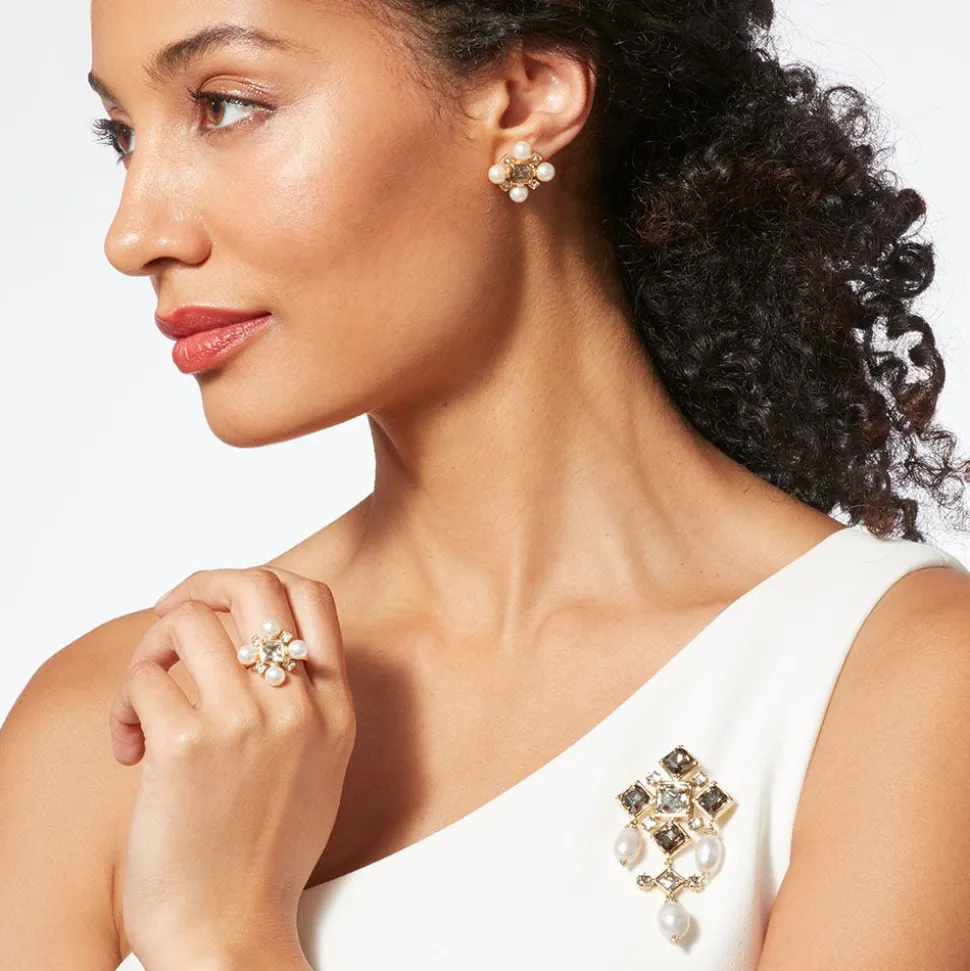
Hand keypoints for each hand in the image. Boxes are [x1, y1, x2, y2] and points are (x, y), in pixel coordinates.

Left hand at [109, 566, 355, 969]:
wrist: (230, 933)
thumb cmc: (264, 856)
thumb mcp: (318, 768)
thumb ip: (306, 702)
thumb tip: (255, 641)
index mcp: (335, 709)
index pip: (313, 596)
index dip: (259, 583)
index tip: (221, 606)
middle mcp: (298, 706)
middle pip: (254, 584)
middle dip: (201, 585)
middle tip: (168, 614)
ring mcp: (246, 722)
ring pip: (188, 621)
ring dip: (151, 653)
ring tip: (145, 704)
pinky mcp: (187, 747)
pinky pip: (145, 680)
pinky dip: (125, 706)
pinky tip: (130, 750)